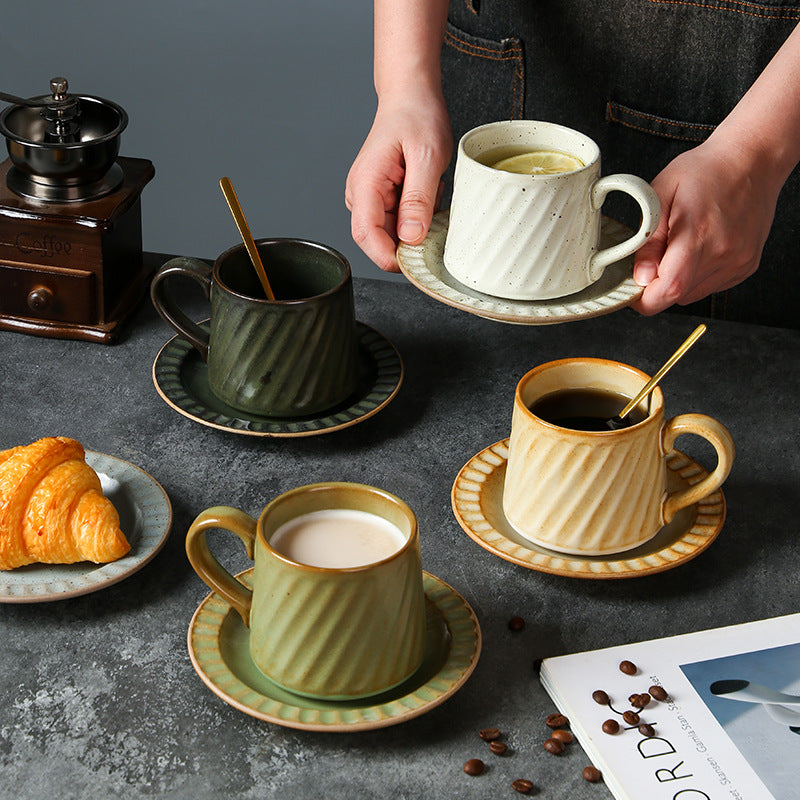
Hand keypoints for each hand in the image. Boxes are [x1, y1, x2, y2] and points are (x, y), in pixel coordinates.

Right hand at [345, 91, 451, 271]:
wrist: (411, 97)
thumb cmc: (417, 117)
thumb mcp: (427, 156)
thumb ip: (418, 199)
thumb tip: (411, 237)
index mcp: (365, 184)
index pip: (366, 235)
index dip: (389, 256)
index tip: (416, 263)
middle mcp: (360, 195)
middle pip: (378, 241)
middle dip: (408, 243)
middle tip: (436, 223)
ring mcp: (369, 199)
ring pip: (391, 234)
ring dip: (416, 227)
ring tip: (432, 194)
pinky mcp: (381, 200)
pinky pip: (400, 223)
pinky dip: (419, 217)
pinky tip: (429, 194)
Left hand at [631, 135, 780, 314]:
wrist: (752, 159)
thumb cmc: (705, 171)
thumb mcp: (661, 194)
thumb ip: (648, 240)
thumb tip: (640, 276)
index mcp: (698, 234)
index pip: (669, 289)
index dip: (644, 300)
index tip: (631, 292)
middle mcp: (723, 253)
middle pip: (678, 296)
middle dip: (657, 287)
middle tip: (651, 260)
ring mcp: (738, 261)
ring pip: (694, 294)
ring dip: (678, 282)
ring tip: (679, 248)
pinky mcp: (747, 265)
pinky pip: (712, 286)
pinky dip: (697, 277)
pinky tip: (699, 250)